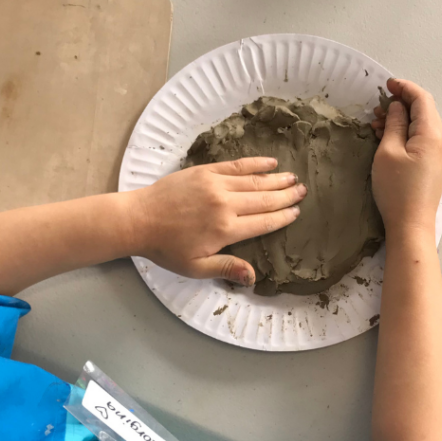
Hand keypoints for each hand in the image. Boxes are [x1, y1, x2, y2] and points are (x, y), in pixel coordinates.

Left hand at [132, 157, 305, 284]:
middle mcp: (225, 204)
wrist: (138, 219)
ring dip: (276, 179)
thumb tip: (253, 278)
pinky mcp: (205, 172)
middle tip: (303, 191)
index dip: (282, 217)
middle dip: (286, 195)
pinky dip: (255, 164)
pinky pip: (236, 166)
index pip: (263, 222)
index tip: (296, 212)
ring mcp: (215, 184)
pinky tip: (270, 162)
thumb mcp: (195, 267)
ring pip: (254, 181)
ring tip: (293, 178)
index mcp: (226, 229)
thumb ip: (226, 268)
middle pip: (264, 199)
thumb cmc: (166, 248)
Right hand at [371, 78, 441, 235]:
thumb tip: (397, 107)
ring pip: (422, 125)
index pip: (422, 99)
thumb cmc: (396, 190)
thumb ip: (394, 124)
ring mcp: (441, 152)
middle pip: (424, 110)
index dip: (404, 88)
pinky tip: (388, 138)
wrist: (411, 225)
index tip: (386, 84)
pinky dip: (406, 133)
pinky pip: (422, 138)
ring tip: (376, 125)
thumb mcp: (388, 153)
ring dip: (401, 120)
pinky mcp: (436, 163)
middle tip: (375, 109)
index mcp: (433, 133)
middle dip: (400, 104)